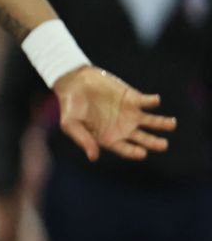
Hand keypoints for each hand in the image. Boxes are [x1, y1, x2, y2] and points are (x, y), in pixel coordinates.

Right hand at [54, 66, 174, 161]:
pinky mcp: (133, 98)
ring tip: (171, 124)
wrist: (75, 83)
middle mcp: (123, 128)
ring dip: (162, 123)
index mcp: (108, 139)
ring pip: (151, 122)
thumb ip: (83, 140)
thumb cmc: (70, 107)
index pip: (126, 149)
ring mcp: (130, 113)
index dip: (134, 152)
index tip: (142, 153)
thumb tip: (93, 157)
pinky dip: (153, 101)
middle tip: (163, 145)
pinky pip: (147, 101)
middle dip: (154, 142)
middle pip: (143, 139)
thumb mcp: (71, 125)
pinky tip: (155, 101)